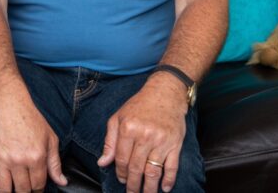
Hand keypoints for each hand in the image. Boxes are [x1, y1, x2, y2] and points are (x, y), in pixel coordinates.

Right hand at [0, 96, 66, 191]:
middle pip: (22, 190)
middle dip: (24, 191)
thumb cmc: (31, 119)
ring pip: (4, 189)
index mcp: (37, 157)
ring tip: (11, 183)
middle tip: (24, 185)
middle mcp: (19, 160)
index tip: (35, 187)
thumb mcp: (50, 138)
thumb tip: (62, 182)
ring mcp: (2, 159)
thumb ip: (55, 163)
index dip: (37, 189)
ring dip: (8, 189)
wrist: (8, 103)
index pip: (38, 186)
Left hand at [97, 75, 186, 192]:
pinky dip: (169, 180)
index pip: (122, 159)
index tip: (121, 180)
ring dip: (149, 188)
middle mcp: (145, 136)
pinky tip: (164, 188)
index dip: (120, 173)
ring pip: (153, 171)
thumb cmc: (139, 105)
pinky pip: (172, 167)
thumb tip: (102, 163)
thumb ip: (109, 141)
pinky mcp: (175, 144)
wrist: (165, 93)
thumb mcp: (118, 118)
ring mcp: (161, 141)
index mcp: (128, 129)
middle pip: (136, 168)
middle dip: (133, 185)